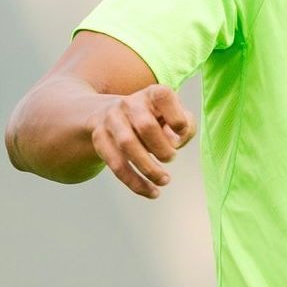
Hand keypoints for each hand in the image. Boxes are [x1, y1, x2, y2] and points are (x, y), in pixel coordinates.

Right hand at [89, 84, 195, 198]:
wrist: (113, 116)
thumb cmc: (156, 119)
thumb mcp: (174, 117)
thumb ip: (185, 127)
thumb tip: (174, 142)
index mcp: (151, 94)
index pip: (163, 95)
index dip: (177, 117)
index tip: (181, 133)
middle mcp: (129, 103)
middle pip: (146, 125)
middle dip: (162, 148)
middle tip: (171, 158)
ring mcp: (111, 120)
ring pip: (127, 145)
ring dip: (149, 168)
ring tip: (165, 180)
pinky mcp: (100, 139)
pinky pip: (116, 164)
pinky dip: (135, 182)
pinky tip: (152, 193)